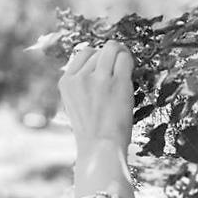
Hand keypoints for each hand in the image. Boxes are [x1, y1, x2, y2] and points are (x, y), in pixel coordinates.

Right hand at [57, 40, 133, 154]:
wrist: (100, 147)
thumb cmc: (92, 130)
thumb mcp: (74, 104)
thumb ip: (81, 83)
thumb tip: (97, 62)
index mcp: (66, 82)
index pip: (83, 54)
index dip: (96, 57)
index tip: (105, 66)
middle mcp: (80, 77)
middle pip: (98, 50)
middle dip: (109, 55)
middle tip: (118, 65)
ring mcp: (99, 78)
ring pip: (112, 49)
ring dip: (121, 55)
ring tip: (125, 67)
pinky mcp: (117, 82)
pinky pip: (125, 58)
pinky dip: (130, 61)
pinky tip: (131, 71)